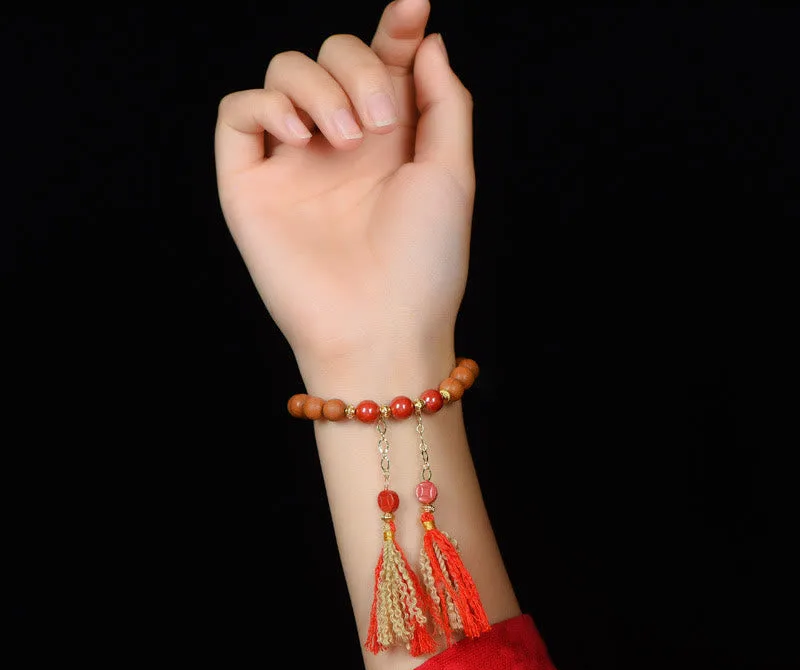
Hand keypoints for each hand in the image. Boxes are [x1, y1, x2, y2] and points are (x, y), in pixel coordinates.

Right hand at [214, 0, 474, 392]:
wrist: (380, 325)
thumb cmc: (426, 261)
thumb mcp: (453, 174)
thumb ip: (444, 102)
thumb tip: (427, 42)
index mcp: (389, 143)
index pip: (382, 64)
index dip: (394, 30)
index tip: (412, 9)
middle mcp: (339, 146)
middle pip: (330, 55)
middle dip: (358, 66)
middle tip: (379, 119)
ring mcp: (292, 164)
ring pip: (282, 72)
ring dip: (317, 86)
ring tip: (342, 138)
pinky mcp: (250, 185)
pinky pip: (237, 114)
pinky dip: (265, 106)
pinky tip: (301, 137)